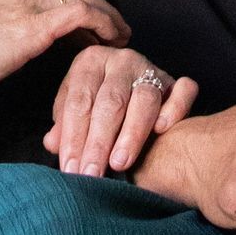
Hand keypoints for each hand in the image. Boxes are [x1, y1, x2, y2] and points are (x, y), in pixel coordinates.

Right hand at [0, 0, 129, 104]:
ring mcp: (24, 8)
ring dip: (106, 16)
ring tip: (122, 36)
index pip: (45, 1)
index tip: (86, 33)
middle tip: (113, 31)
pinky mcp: (33, 26)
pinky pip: (82, 14)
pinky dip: (104, 23)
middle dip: (95, 10)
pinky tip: (115, 40)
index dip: (71, 14)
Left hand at [46, 44, 200, 176]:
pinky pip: (183, 90)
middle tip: (92, 175)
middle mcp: (121, 60)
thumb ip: (64, 126)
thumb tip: (52, 144)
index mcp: (90, 61)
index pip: (79, 103)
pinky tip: (162, 130)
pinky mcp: (175, 80)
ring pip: (144, 99)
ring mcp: (150, 68)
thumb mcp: (75, 111)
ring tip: (119, 163)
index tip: (71, 169)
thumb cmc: (96, 105)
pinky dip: (175, 108)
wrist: (129, 92)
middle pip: (110, 103)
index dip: (73, 138)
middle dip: (99, 143)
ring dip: (132, 134)